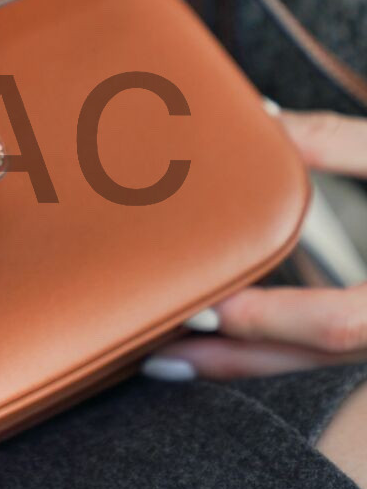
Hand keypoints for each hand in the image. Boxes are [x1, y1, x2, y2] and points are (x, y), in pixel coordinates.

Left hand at [143, 109, 366, 380]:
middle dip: (230, 363)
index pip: (338, 324)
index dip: (266, 321)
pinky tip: (225, 341)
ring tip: (168, 354)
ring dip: (242, 365)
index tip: (200, 307)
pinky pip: (326, 356)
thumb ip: (339, 144)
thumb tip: (257, 119)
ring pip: (316, 369)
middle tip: (151, 350)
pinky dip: (273, 350)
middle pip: (312, 362)